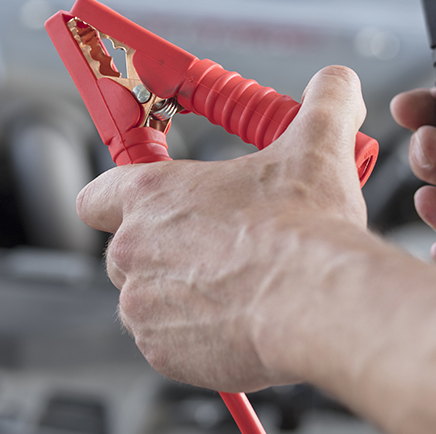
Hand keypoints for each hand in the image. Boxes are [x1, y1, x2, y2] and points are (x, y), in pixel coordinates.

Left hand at [76, 66, 370, 391]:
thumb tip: (336, 82)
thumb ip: (322, 101)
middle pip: (128, 249)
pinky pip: (167, 342)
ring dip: (182, 294)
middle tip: (220, 248)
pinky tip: (237, 320)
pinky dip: (194, 336)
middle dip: (167, 250)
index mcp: (153, 194)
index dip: (122, 199)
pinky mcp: (162, 352)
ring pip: (148, 298)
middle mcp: (133, 249)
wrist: (319, 303)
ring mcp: (142, 305)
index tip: (151, 204)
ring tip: (236, 286)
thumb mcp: (318, 145)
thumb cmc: (305, 231)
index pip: (99, 194)